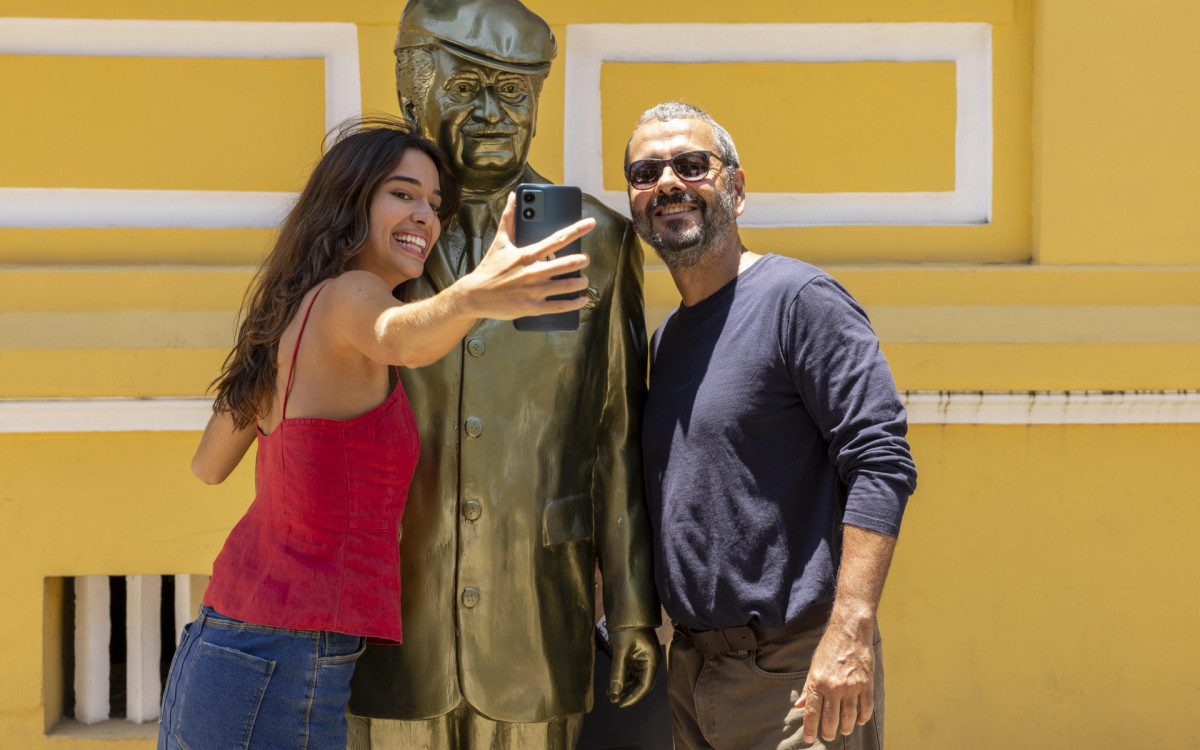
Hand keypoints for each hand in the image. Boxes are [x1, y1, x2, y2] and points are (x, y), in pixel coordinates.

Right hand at [456, 192, 592, 320]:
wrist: (474, 296)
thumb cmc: (489, 268)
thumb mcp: (500, 242)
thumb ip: (509, 218)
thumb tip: (512, 196)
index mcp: (528, 254)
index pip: (558, 239)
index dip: (577, 229)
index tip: (591, 223)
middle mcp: (533, 272)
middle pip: (568, 264)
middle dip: (581, 261)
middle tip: (585, 259)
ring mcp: (534, 291)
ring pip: (567, 286)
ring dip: (580, 282)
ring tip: (584, 279)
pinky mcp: (532, 308)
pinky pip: (559, 306)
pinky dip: (574, 304)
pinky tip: (582, 300)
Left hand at [607, 627, 660, 707]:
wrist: (626, 606)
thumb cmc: (626, 626)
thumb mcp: (621, 649)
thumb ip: (618, 671)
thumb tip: (615, 692)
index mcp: (652, 660)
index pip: (645, 685)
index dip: (633, 697)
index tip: (620, 704)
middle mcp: (650, 661)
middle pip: (640, 683)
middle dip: (627, 692)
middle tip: (613, 701)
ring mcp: (643, 657)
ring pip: (634, 678)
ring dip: (623, 686)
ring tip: (610, 694)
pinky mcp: (635, 654)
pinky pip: (630, 670)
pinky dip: (622, 677)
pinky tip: (612, 685)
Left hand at [794, 618, 875, 742]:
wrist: (850, 631)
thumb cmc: (829, 648)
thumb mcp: (814, 666)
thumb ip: (808, 688)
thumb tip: (798, 706)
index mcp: (817, 682)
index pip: (812, 713)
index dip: (810, 729)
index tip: (809, 739)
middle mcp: (833, 687)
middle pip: (830, 719)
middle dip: (828, 732)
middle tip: (828, 736)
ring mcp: (851, 686)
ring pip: (849, 717)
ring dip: (846, 728)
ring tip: (843, 730)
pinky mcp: (866, 683)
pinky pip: (865, 707)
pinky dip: (862, 717)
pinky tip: (858, 721)